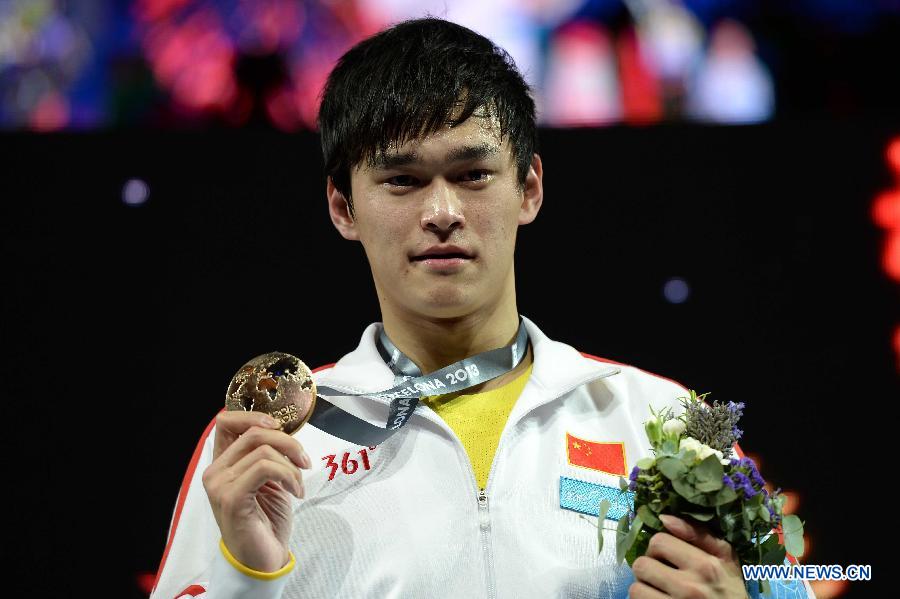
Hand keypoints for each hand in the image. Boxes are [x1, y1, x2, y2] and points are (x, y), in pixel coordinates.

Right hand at [202, 411, 311, 571]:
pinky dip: (287, 476)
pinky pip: (265, 468)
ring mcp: (220, 485)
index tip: (279, 427)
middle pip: (253, 433)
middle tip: (304, 461)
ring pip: (264, 451)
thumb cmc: (266, 520)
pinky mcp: (231, 498)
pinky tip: (294, 492)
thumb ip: (268, 455)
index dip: (253, 416)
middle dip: (288, 443)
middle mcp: (215, 472)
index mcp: (222, 464)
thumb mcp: (270, 479)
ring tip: (298, 485)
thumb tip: (283, 431)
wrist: (263, 559)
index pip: (226, 422)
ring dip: (291, 466)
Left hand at [628, 514, 747, 598]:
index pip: (659, 541)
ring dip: (644, 587)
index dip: (658, 547)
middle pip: (642, 564)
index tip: (666, 556)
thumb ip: (699, 534)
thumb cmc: (730, 592)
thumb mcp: (726, 560)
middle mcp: (690, 587)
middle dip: (648, 567)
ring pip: (636, 587)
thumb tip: (664, 517)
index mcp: (705, 566)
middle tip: (659, 574)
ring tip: (658, 589)